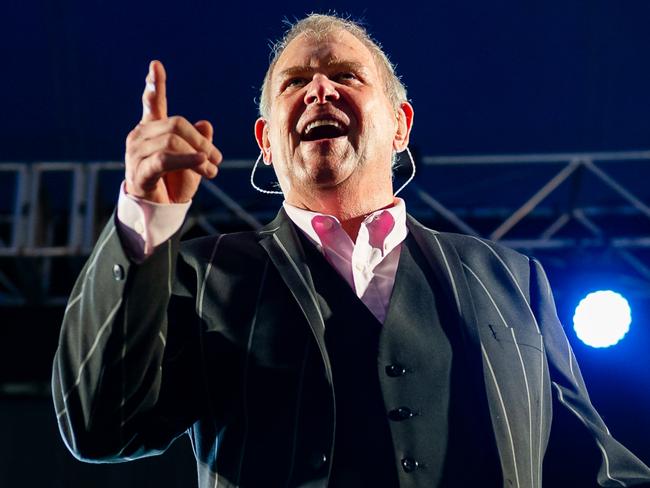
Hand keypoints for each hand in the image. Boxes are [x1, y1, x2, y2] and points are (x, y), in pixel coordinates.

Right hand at [124, 60, 221, 203]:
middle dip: (202, 142)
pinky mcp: (139, 171)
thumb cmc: (175, 184)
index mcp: (152, 130)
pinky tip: (202, 163)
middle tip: (218, 160)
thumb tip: (205, 124)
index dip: (154, 85)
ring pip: (172, 141)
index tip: (156, 65)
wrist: (161, 212)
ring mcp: (136, 153)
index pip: (152, 103)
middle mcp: (140, 137)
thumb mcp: (193, 160)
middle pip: (176, 125)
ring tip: (212, 171)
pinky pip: (165, 159)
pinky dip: (187, 160)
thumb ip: (198, 141)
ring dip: (199, 156)